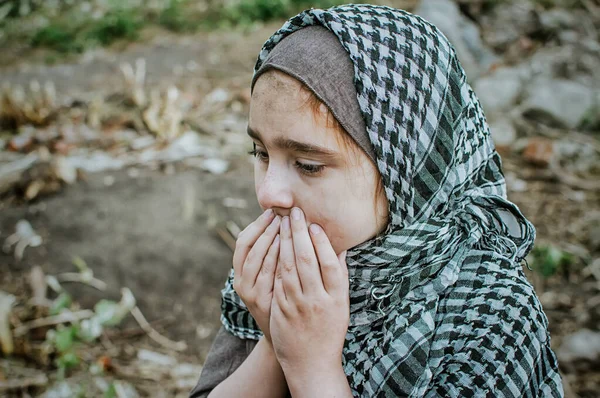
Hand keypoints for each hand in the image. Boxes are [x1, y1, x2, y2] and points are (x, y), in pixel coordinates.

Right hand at [233, 209, 280, 342]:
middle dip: (264, 228)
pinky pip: (269, 274)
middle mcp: (241, 282)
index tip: (271, 212)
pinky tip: (291, 248)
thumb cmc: (280, 299)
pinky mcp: (262, 301)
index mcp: (239, 272)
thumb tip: (282, 223)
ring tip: (285, 225)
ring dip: (271, 239)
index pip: (242, 241)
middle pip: (249, 247)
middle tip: (280, 214)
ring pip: (257, 259)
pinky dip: (278, 258)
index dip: (256, 225)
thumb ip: (272, 256)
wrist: (284, 334)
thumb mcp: (270, 277)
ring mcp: (250, 293)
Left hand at [270, 207, 348, 375]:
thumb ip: (339, 276)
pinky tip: (272, 245)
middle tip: (294, 213)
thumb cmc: (329, 329)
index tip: (314, 223)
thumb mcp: (342, 305)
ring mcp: (298, 306)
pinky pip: (277, 281)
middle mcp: (318, 301)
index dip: (321, 242)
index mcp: (337, 298)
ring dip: (283, 242)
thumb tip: (339, 247)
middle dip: (298, 233)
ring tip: (281, 223)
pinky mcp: (281, 311)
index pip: (330, 263)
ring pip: (288, 268)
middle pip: (307, 260)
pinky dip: (274, 261)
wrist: (311, 362)